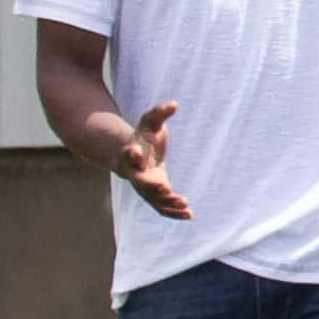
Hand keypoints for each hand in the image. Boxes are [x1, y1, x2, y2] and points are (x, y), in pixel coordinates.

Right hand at [109, 101, 193, 220]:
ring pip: (152, 198)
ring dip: (167, 202)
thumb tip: (174, 104)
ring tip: (184, 203)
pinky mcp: (154, 195)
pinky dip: (174, 212)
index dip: (131, 154)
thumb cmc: (143, 135)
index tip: (135, 151)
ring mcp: (143, 186)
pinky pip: (162, 208)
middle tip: (164, 186)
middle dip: (150, 185)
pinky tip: (189, 215)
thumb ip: (159, 113)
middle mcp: (135, 173)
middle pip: (140, 181)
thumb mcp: (150, 122)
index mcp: (131, 153)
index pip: (129, 154)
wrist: (134, 154)